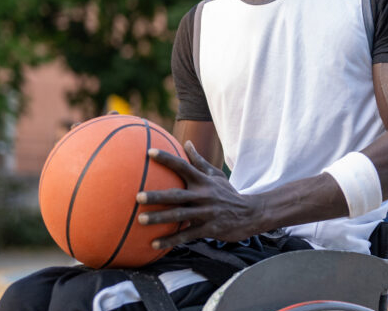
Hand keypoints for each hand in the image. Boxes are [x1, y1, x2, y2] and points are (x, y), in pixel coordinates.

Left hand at [136, 141, 264, 247]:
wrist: (250, 214)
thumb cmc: (227, 193)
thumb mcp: (216, 175)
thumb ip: (199, 161)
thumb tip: (187, 143)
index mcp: (203, 181)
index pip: (183, 166)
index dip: (167, 159)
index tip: (149, 152)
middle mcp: (203, 195)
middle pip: (177, 195)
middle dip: (158, 196)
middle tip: (138, 196)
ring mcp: (206, 213)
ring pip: (179, 216)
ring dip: (160, 218)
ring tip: (141, 220)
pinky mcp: (208, 229)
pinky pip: (186, 235)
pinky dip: (170, 240)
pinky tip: (154, 245)